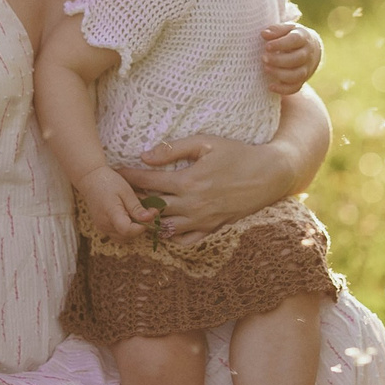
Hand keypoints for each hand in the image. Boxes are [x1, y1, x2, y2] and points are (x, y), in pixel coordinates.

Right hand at [79, 165, 151, 240]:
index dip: (142, 226)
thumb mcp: (126, 191)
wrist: (90, 179)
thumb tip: (149, 219)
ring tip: (140, 214)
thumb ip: (136, 207)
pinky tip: (131, 217)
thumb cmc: (109, 182)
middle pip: (128, 236)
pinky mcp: (103, 228)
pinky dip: (127, 229)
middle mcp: (104, 225)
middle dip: (142, 227)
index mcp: (111, 213)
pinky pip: (118, 234)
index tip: (151, 214)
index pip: (128, 230)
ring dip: (135, 229)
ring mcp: (102, 228)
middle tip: (150, 211)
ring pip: (124, 238)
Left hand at [114, 135, 294, 245]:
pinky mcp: (212, 229)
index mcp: (188, 181)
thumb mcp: (206, 143)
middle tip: (122, 194)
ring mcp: (202, 220)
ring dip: (151, 221)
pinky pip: (185, 241)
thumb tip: (144, 155)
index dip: (129, 176)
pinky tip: (165, 226)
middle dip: (134, 201)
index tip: (116, 172)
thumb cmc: (238, 153)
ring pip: (165, 228)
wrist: (269, 175)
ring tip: (140, 211)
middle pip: (151, 209)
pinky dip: (171, 237)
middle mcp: (192, 204)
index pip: (148, 181)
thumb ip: (174, 149)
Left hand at [260, 21, 321, 96]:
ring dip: (280, 74)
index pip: (295, 40)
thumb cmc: (293, 36)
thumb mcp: (287, 28)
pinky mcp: (302, 80)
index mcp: (303, 37)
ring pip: (297, 75)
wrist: (311, 48)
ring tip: (266, 69)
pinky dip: (283, 89)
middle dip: (279, 60)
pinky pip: (295, 87)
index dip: (281, 44)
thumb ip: (276, 30)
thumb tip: (264, 34)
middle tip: (264, 58)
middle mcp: (307, 54)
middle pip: (297, 59)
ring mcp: (306, 68)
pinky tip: (270, 86)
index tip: (267, 46)